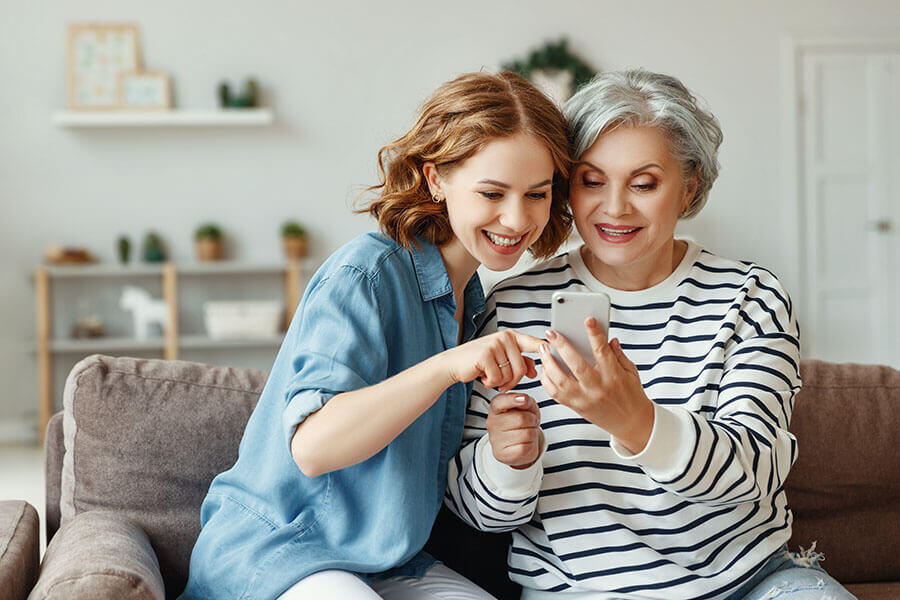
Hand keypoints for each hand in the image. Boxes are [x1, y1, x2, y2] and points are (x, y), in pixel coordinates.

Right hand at [444, 330, 541, 392]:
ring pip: (510, 375)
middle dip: (512, 381)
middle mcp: (505, 338)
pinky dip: (490, 382)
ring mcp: (495, 344)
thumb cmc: (479, 362)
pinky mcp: (485, 354)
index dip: (546, 349)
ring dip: (499, 382)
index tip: (555, 351)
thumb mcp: (502, 359)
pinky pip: (497, 377)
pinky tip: (482, 376)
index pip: (534, 343)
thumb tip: (535, 371)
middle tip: (500, 382)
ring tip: (489, 376)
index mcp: (511, 336)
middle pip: (522, 368)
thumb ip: (520, 362)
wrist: (454, 363)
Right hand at [486, 393, 542, 468]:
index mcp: (496, 408)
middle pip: (521, 418)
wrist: (518, 445)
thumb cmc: (521, 423)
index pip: (500, 402)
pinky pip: (525, 447)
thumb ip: (526, 401)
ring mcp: (496, 439)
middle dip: (532, 420)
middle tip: (530, 422)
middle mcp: (492, 423)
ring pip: (526, 433)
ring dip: (533, 432)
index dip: (513, 400)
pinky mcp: (502, 454)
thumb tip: (524, 400)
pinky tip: (525, 443)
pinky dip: (531, 445)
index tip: (524, 399)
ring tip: (527, 432)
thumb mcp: (526, 408)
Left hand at [538, 318, 653, 453]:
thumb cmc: (631, 395)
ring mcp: (585, 399)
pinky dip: (547, 380)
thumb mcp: (631, 372)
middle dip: (562, 347)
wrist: (631, 423)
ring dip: (549, 363)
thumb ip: (618, 355)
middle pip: (576, 365)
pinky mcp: (576, 408)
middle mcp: (597, 388)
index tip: (588, 320)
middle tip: (551, 333)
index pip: (602, 352)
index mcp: (613, 376)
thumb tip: (609, 338)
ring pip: (561, 381)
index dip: (595, 334)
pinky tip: (545, 368)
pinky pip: (556, 394)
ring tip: (543, 349)